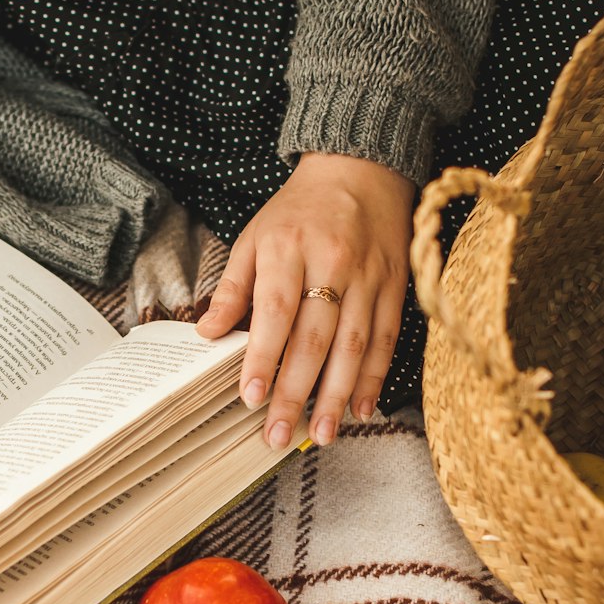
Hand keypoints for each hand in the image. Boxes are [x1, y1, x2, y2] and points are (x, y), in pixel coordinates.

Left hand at [196, 152, 415, 446]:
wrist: (361, 168)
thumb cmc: (298, 211)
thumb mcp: (255, 237)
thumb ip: (232, 288)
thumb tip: (207, 334)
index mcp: (290, 248)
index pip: (276, 311)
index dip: (264, 357)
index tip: (250, 398)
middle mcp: (333, 263)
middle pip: (315, 338)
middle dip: (296, 392)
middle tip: (279, 434)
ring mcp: (370, 276)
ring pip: (354, 346)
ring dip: (337, 396)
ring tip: (322, 434)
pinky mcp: (396, 286)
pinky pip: (385, 339)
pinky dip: (373, 378)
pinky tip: (360, 410)